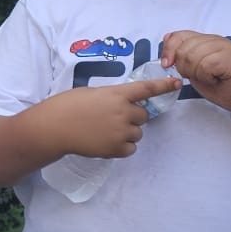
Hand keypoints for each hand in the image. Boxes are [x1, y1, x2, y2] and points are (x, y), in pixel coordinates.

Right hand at [43, 75, 182, 159]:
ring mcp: (121, 131)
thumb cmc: (67, 106)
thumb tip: (122, 104)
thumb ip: (112, 97)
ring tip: (105, 131)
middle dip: (133, 117)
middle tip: (112, 118)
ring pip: (137, 133)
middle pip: (143, 115)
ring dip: (127, 132)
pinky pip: (130, 148)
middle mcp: (123, 111)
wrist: (53, 128)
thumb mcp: (92, 93)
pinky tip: (104, 142)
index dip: (164, 85)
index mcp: (117, 94)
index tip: (177, 83)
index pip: (146, 88)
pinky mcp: (116, 148)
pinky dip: (121, 146)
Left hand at [160, 30, 230, 112]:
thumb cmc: (223, 85)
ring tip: (208, 78)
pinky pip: (205, 65)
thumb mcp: (196, 69)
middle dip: (183, 67)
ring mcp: (225, 47)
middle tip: (197, 76)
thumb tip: (166, 40)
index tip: (167, 64)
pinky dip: (206, 77)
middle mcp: (216, 40)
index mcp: (207, 40)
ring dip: (196, 73)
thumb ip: (184, 55)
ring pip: (193, 57)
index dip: (170, 50)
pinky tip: (215, 80)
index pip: (180, 35)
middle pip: (184, 48)